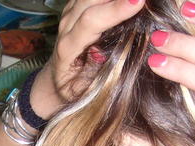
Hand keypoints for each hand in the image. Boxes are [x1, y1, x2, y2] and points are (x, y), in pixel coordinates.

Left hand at [30, 0, 145, 118]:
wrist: (56, 80)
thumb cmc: (74, 88)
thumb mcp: (87, 88)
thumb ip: (104, 70)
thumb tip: (125, 52)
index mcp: (67, 47)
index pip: (90, 22)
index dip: (115, 10)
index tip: (138, 2)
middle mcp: (66, 26)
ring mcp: (70, 14)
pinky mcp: (76, 6)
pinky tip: (128, 0)